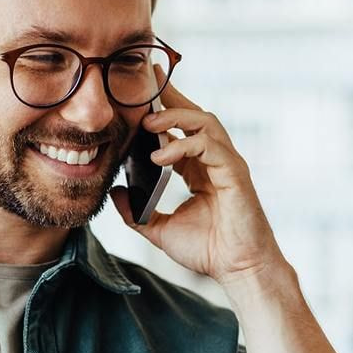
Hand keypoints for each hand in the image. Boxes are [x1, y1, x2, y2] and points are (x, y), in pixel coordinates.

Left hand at [110, 73, 284, 287]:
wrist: (236, 270)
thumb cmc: (208, 250)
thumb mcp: (159, 229)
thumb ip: (136, 212)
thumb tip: (115, 194)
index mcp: (199, 168)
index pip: (180, 129)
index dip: (162, 109)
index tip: (140, 92)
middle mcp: (214, 160)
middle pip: (194, 115)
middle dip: (170, 96)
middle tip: (144, 83)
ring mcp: (227, 164)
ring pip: (204, 122)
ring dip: (176, 117)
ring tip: (148, 122)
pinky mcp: (235, 173)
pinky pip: (210, 146)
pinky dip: (185, 145)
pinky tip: (161, 155)